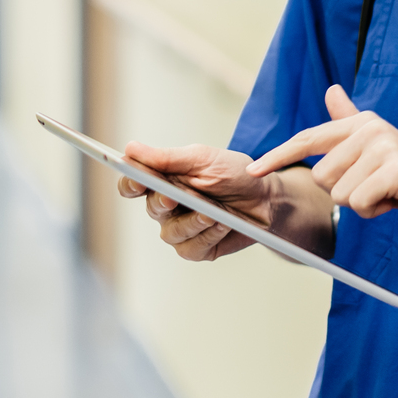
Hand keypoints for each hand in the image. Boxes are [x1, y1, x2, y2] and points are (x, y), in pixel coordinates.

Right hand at [118, 142, 278, 261]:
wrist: (268, 199)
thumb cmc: (236, 174)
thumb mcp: (203, 159)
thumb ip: (166, 158)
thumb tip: (129, 149)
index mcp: (165, 179)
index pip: (133, 184)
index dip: (129, 183)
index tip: (137, 181)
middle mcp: (168, 206)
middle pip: (151, 207)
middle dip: (163, 202)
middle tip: (174, 198)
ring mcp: (181, 228)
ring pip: (170, 233)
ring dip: (192, 221)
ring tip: (213, 212)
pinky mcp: (197, 248)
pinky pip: (189, 248)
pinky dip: (206, 235)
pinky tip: (221, 224)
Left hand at [247, 85, 397, 233]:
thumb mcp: (377, 147)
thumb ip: (349, 121)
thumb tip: (330, 90)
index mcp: (362, 121)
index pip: (308, 138)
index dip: (278, 155)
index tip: (253, 171)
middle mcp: (371, 128)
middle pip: (322, 176)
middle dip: (347, 192)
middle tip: (377, 186)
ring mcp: (384, 147)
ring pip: (339, 194)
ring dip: (362, 204)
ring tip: (389, 193)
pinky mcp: (395, 170)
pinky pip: (360, 204)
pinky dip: (376, 212)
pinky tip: (397, 201)